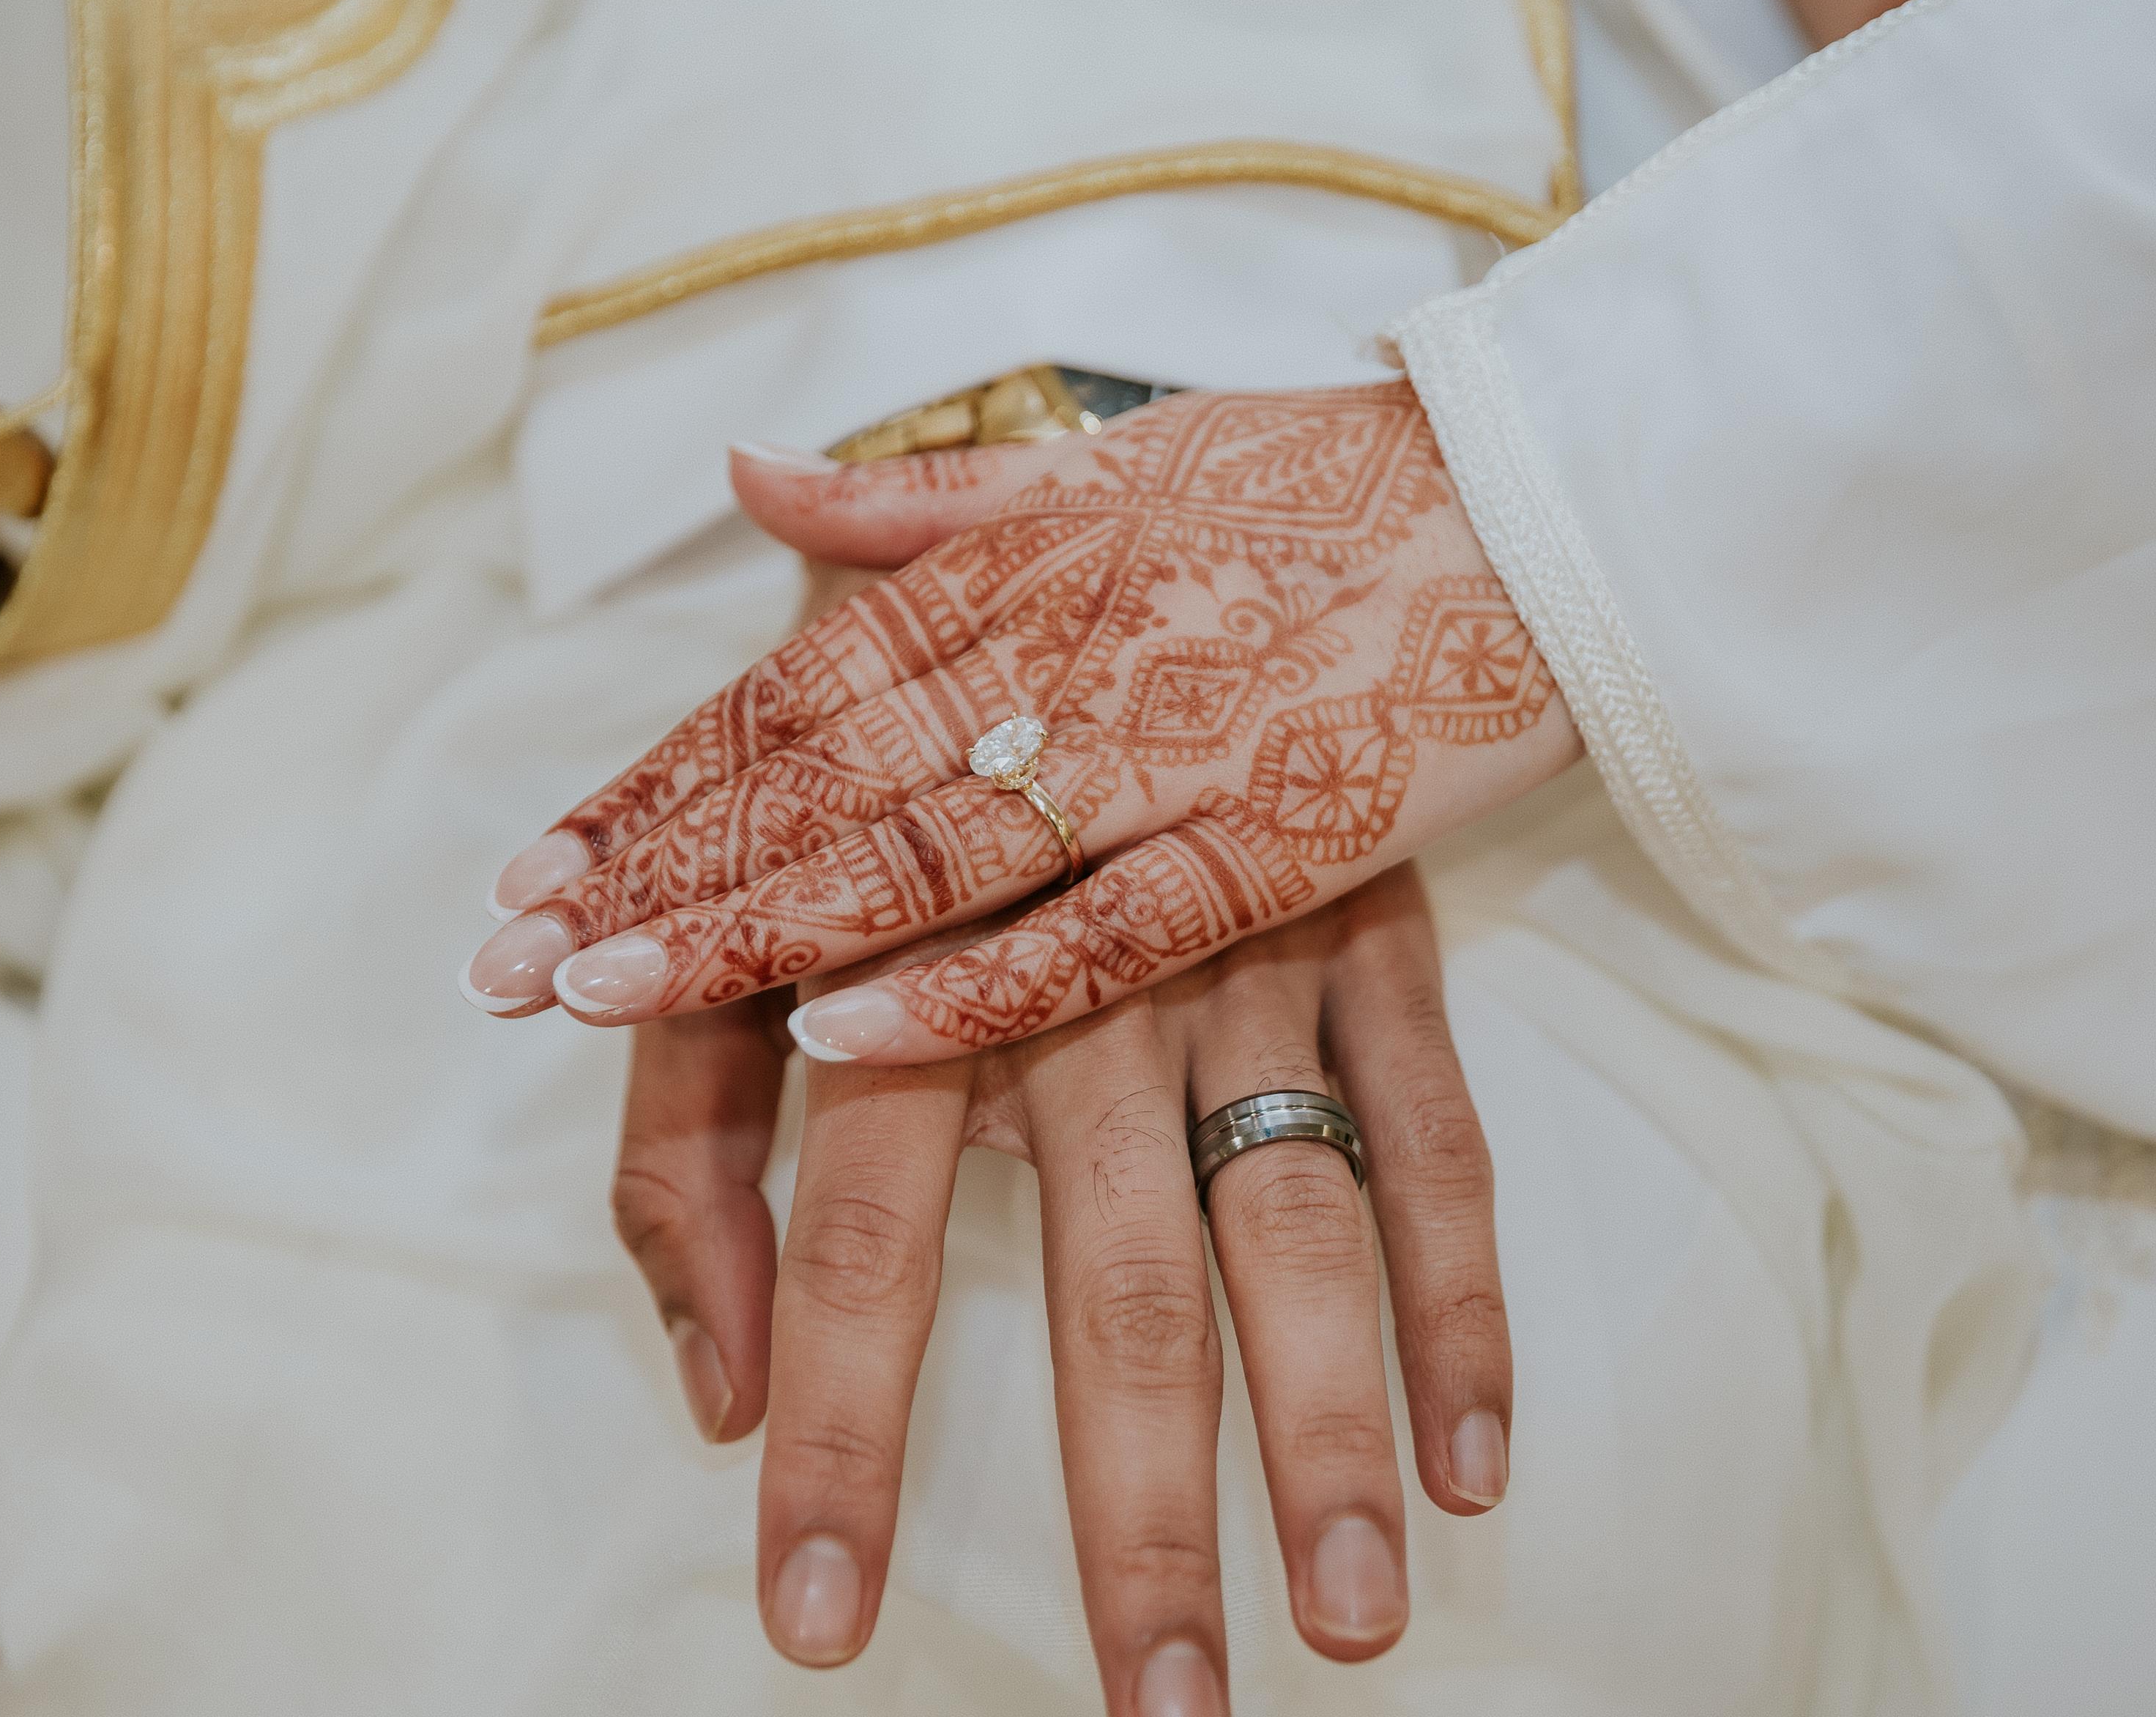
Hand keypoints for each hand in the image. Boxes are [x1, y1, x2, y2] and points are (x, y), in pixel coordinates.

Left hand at [466, 382, 1579, 1062]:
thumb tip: (745, 473)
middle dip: (655, 878)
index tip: (528, 878)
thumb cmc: (1311, 481)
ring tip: (609, 1002)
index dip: (650, 785)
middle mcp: (1055, 653)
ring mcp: (1157, 752)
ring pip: (920, 857)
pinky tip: (841, 1033)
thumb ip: (917, 498)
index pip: (789, 688)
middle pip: (817, 783)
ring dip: (754, 930)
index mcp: (1009, 562)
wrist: (1541, 499)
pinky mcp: (1268, 845)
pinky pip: (1096, 932)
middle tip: (510, 974)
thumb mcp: (1103, 455)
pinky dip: (968, 985)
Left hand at [617, 865, 1508, 1708]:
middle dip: (1138, 1510)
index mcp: (906, 975)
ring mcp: (1248, 960)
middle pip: (1112, 1278)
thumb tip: (703, 1395)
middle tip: (1160, 1711)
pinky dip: (1462, 1295)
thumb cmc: (866, 785)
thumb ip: (682, 1153)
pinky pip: (1435, 1133)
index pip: (853, 1237)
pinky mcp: (1372, 938)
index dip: (835, 1438)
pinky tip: (1473, 1466)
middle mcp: (1082, 980)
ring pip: (1290, 1223)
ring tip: (1343, 1623)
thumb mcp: (734, 947)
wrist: (1074, 555)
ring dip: (1325, 1433)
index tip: (817, 1630)